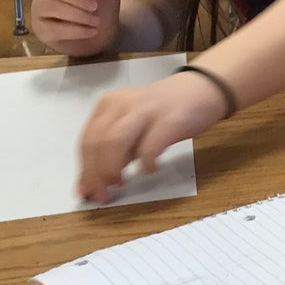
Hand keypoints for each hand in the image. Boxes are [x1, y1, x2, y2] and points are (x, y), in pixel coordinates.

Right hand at [29, 0, 122, 57]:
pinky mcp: (42, 29)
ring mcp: (40, 8)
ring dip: (78, 15)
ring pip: (50, 6)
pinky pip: (53, 29)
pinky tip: (90, 31)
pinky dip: (77, 31)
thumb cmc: (102, 7)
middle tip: (94, 5)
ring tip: (96, 21)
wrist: (104, 35)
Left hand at [76, 70, 226, 202]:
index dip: (85, 169)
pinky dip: (145, 163)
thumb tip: (98, 181)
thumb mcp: (132, 127)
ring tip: (119, 183)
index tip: (86, 191)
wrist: (199, 90)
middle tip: (102, 194)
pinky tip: (150, 169)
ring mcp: (145, 111)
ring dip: (112, 168)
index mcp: (108, 106)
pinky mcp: (169, 121)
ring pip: (115, 141)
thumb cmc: (163, 113)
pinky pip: (150, 146)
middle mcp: (121, 105)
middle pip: (97, 142)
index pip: (87, 140)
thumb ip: (116, 150)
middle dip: (96, 173)